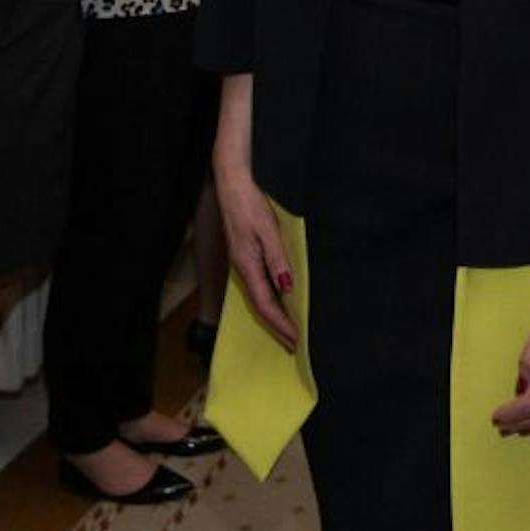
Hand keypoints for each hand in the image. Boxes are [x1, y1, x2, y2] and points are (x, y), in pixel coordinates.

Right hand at [214, 161, 297, 349]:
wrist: (233, 185)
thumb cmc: (250, 205)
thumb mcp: (268, 230)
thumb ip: (277, 259)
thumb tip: (286, 288)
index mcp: (248, 266)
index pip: (265, 305)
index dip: (280, 324)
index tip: (296, 340)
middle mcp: (244, 269)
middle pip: (261, 307)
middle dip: (277, 327)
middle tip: (294, 345)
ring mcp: (244, 263)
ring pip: (260, 298)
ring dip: (274, 316)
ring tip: (289, 330)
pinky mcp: (246, 256)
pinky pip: (259, 286)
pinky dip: (271, 300)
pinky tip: (280, 302)